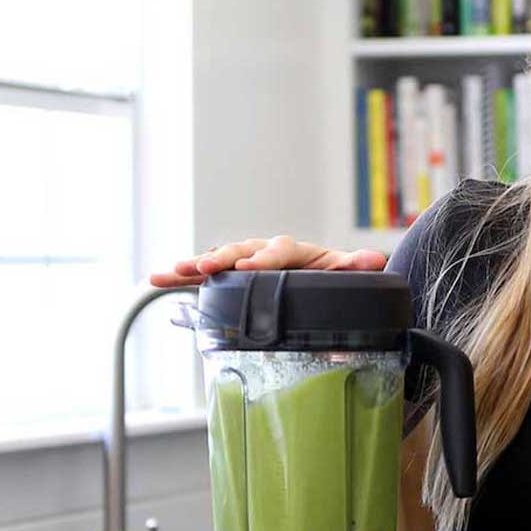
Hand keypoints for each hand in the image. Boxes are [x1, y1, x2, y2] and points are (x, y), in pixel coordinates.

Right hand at [150, 235, 387, 287]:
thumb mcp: (342, 272)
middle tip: (207, 266)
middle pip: (241, 251)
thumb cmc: (326, 275)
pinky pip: (202, 275)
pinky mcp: (228, 275)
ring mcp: (243, 262)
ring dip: (194, 265)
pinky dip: (179, 276)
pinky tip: (156, 280)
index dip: (265, 259)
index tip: (252, 268)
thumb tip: (375, 260)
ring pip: (217, 260)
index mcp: (292, 251)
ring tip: (171, 271)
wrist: (311, 277)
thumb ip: (354, 267)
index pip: (278, 251)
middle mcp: (263, 252)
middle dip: (223, 259)